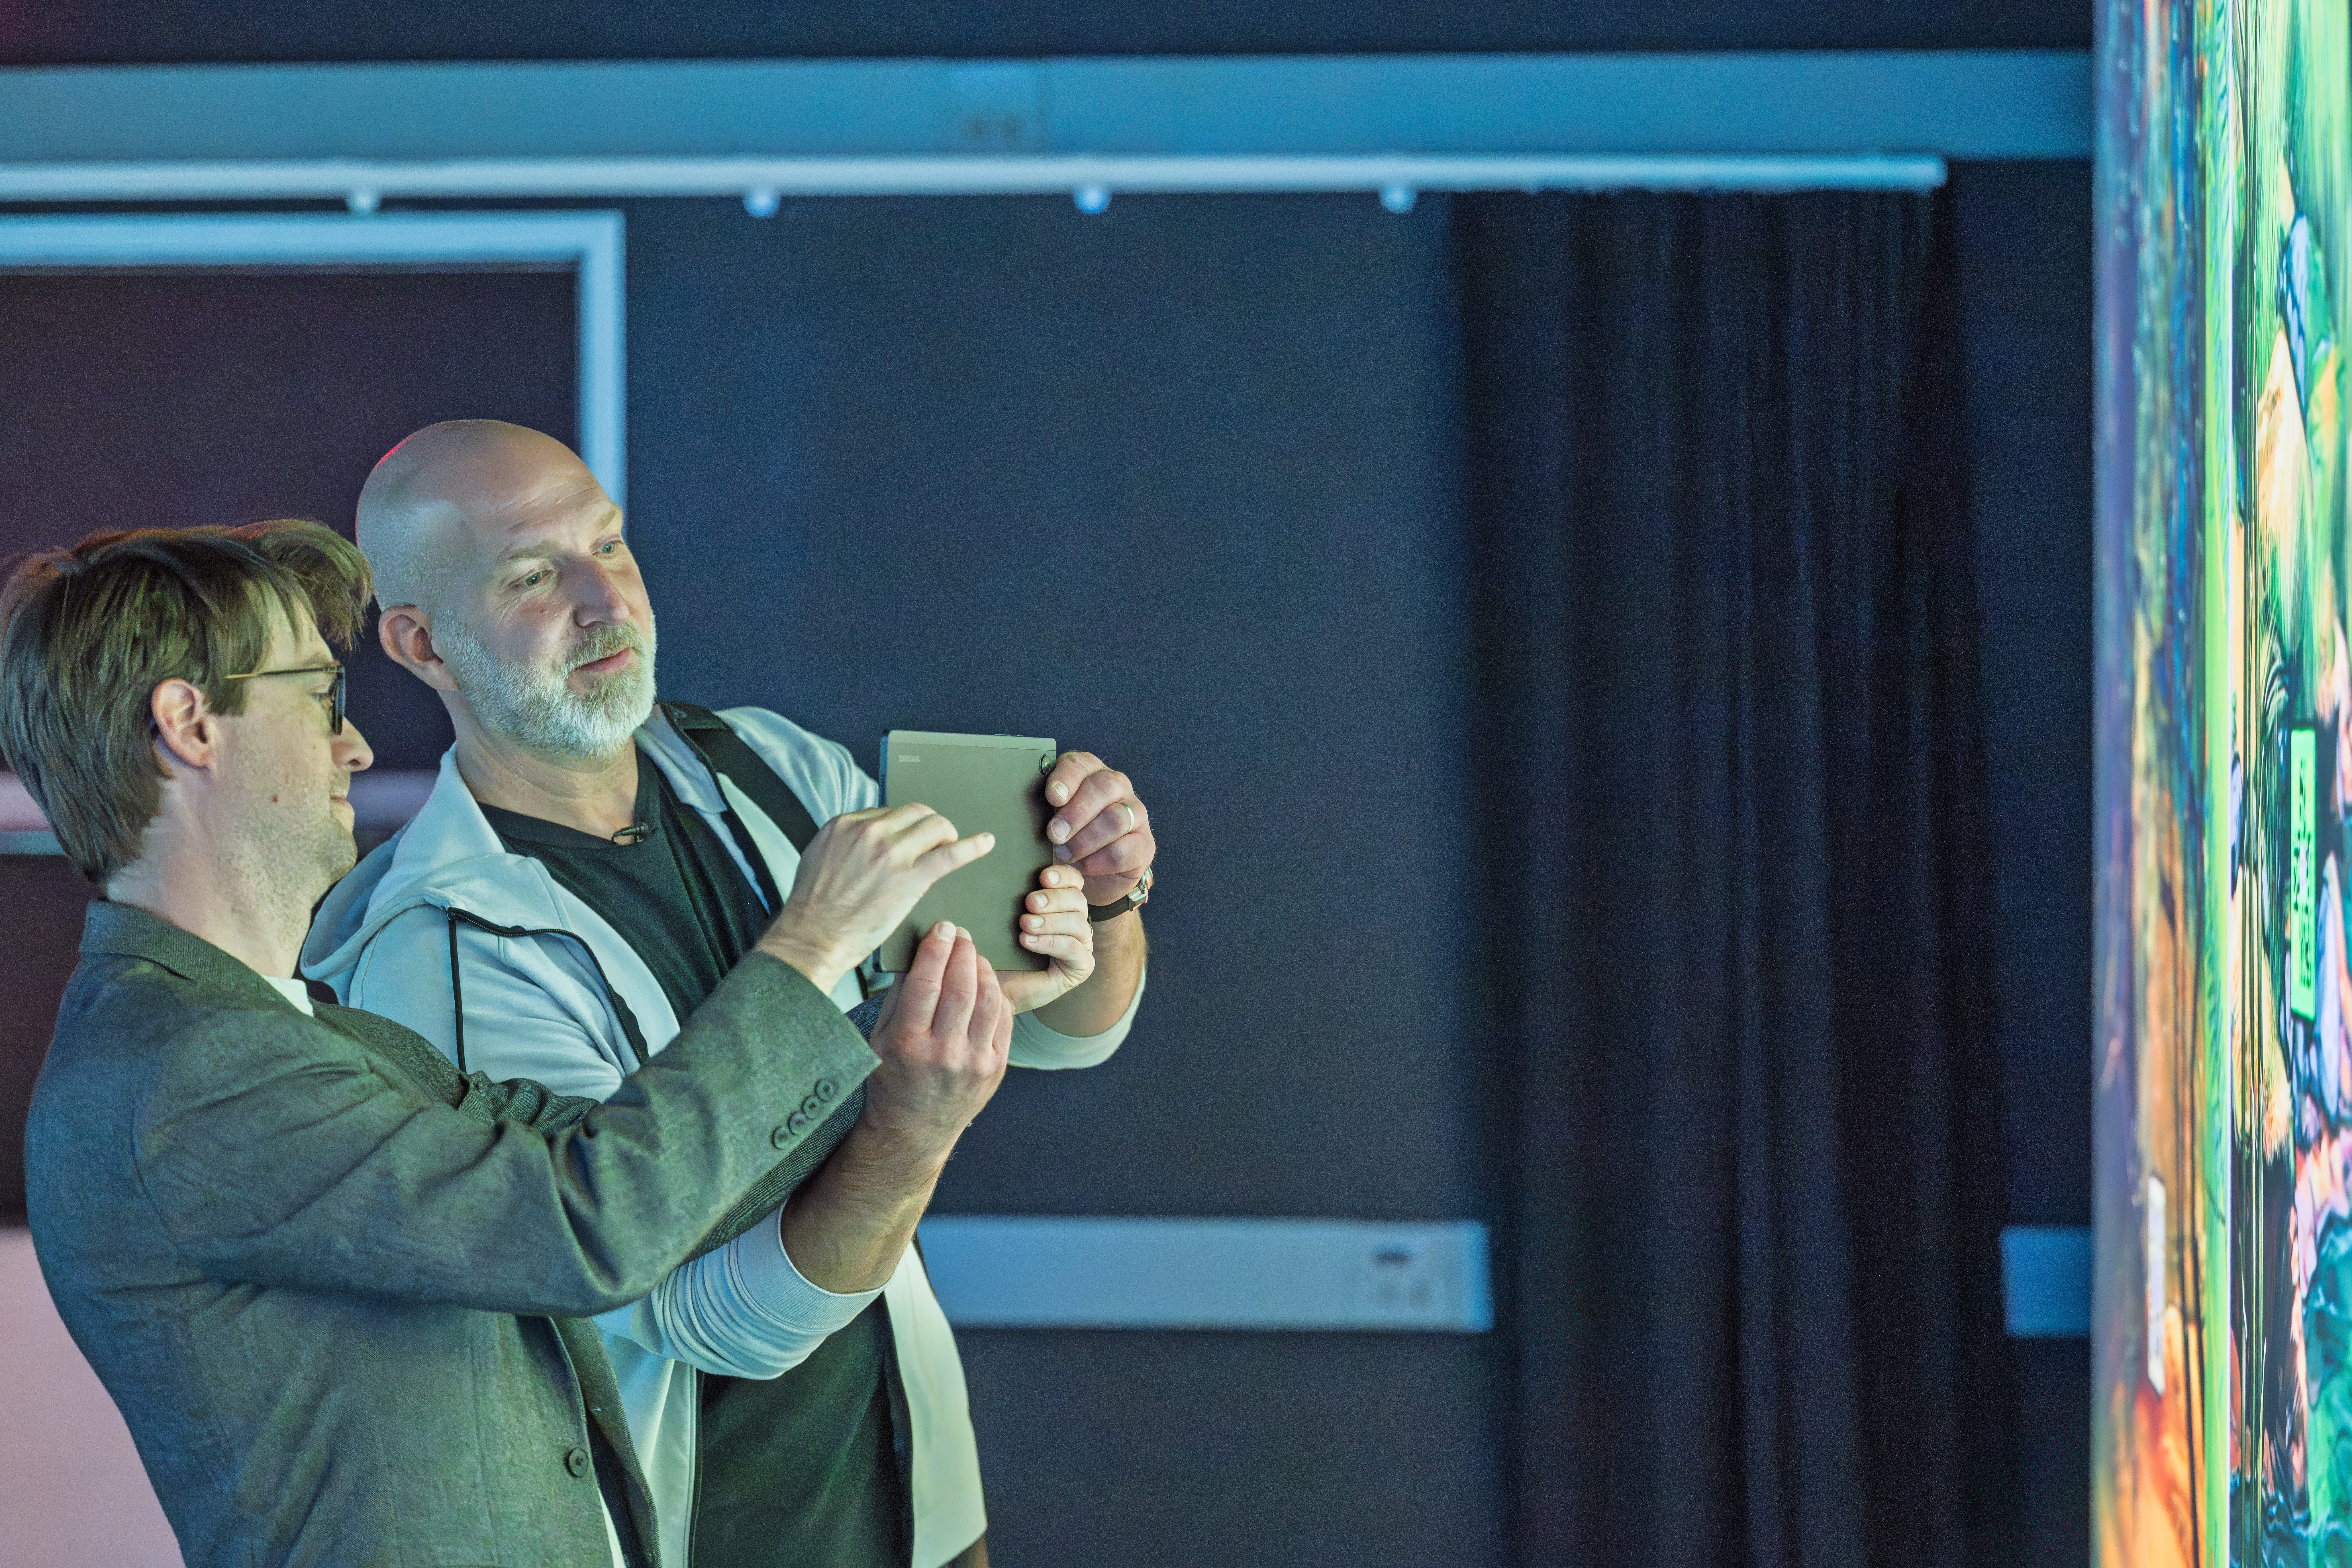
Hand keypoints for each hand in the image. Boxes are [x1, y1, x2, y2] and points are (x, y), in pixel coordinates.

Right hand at [757, 803, 993, 993]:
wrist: (812, 936)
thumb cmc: (814, 906)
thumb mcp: (821, 857)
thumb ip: (846, 842)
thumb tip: (865, 839)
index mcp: (846, 825)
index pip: (888, 812)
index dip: (902, 826)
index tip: (909, 837)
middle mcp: (869, 832)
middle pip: (916, 812)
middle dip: (929, 824)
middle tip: (935, 840)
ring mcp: (891, 853)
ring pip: (935, 825)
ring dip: (947, 834)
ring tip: (950, 846)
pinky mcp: (910, 877)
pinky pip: (949, 854)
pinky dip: (972, 846)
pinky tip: (985, 843)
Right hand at [860, 921, 1012, 1157]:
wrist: (914, 1130)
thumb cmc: (892, 1078)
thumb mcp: (879, 1039)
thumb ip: (898, 997)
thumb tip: (917, 951)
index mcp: (906, 1044)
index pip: (925, 984)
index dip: (935, 949)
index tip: (941, 925)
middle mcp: (942, 1054)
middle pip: (961, 987)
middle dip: (962, 951)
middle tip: (960, 932)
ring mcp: (973, 1063)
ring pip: (988, 999)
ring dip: (983, 967)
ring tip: (974, 953)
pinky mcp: (995, 1068)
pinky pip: (1003, 1019)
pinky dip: (995, 993)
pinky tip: (985, 980)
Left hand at [997, 864, 1094, 1012]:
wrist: (984, 986)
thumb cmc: (992, 948)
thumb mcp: (1002, 915)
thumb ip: (1013, 892)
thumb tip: (1005, 864)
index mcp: (1060, 904)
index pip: (1074, 882)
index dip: (1063, 875)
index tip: (1043, 876)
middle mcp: (1074, 924)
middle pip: (1078, 900)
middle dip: (1054, 899)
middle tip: (1029, 903)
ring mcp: (1080, 946)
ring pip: (1079, 923)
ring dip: (1050, 921)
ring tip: (1024, 925)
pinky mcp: (1080, 968)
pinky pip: (1075, 950)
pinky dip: (1052, 943)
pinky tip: (1028, 942)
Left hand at [1043, 752, 1153, 906]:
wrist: (1092, 873)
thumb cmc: (1065, 838)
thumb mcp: (1051, 818)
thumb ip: (1043, 809)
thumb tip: (1020, 809)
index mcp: (1089, 772)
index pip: (1080, 764)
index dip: (1067, 779)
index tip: (1053, 797)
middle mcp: (1117, 787)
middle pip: (1104, 788)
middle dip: (1076, 813)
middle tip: (1055, 834)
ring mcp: (1136, 814)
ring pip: (1116, 819)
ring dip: (1086, 840)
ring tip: (1065, 855)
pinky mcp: (1144, 844)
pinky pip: (1126, 849)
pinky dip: (1101, 861)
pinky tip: (1084, 867)